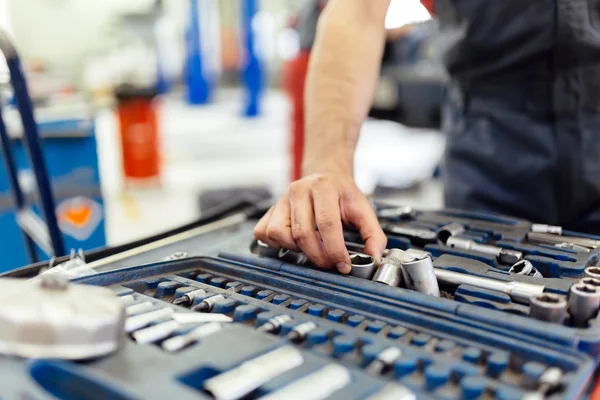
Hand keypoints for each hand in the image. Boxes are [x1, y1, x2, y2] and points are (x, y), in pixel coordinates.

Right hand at [254, 173, 386, 273]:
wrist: (325, 176)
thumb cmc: (342, 194)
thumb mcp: (364, 209)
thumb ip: (373, 234)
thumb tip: (374, 257)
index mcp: (323, 187)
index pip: (327, 223)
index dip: (335, 250)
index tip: (343, 265)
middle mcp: (298, 190)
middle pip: (302, 233)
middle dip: (318, 256)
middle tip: (330, 264)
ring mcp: (280, 200)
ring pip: (279, 234)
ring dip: (296, 249)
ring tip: (311, 248)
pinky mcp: (269, 210)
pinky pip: (264, 233)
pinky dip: (276, 244)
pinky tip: (293, 242)